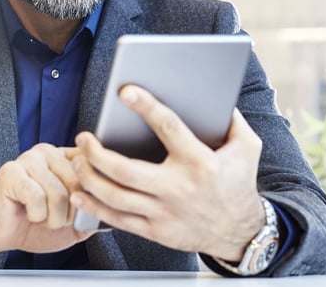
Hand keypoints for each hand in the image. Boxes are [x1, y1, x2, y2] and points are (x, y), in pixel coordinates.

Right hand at [0, 144, 95, 257]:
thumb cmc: (33, 224)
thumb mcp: (71, 222)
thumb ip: (92, 214)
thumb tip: (115, 215)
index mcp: (65, 158)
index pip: (91, 164)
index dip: (93, 191)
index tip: (84, 206)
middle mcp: (48, 153)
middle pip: (78, 181)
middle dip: (71, 211)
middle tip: (57, 219)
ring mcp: (28, 159)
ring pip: (59, 192)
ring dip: (53, 218)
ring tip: (42, 218)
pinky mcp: (12, 172)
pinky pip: (37, 197)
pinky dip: (37, 216)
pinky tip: (28, 213)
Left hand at [70, 85, 266, 260]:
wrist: (240, 233)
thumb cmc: (239, 184)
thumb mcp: (247, 148)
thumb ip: (233, 120)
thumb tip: (218, 95)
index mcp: (199, 161)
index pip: (168, 128)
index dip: (146, 107)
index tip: (125, 92)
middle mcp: (178, 188)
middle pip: (126, 170)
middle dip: (97, 153)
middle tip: (84, 137)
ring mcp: (164, 212)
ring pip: (116, 197)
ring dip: (90, 177)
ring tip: (78, 160)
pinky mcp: (156, 231)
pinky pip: (118, 220)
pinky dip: (95, 207)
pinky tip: (80, 193)